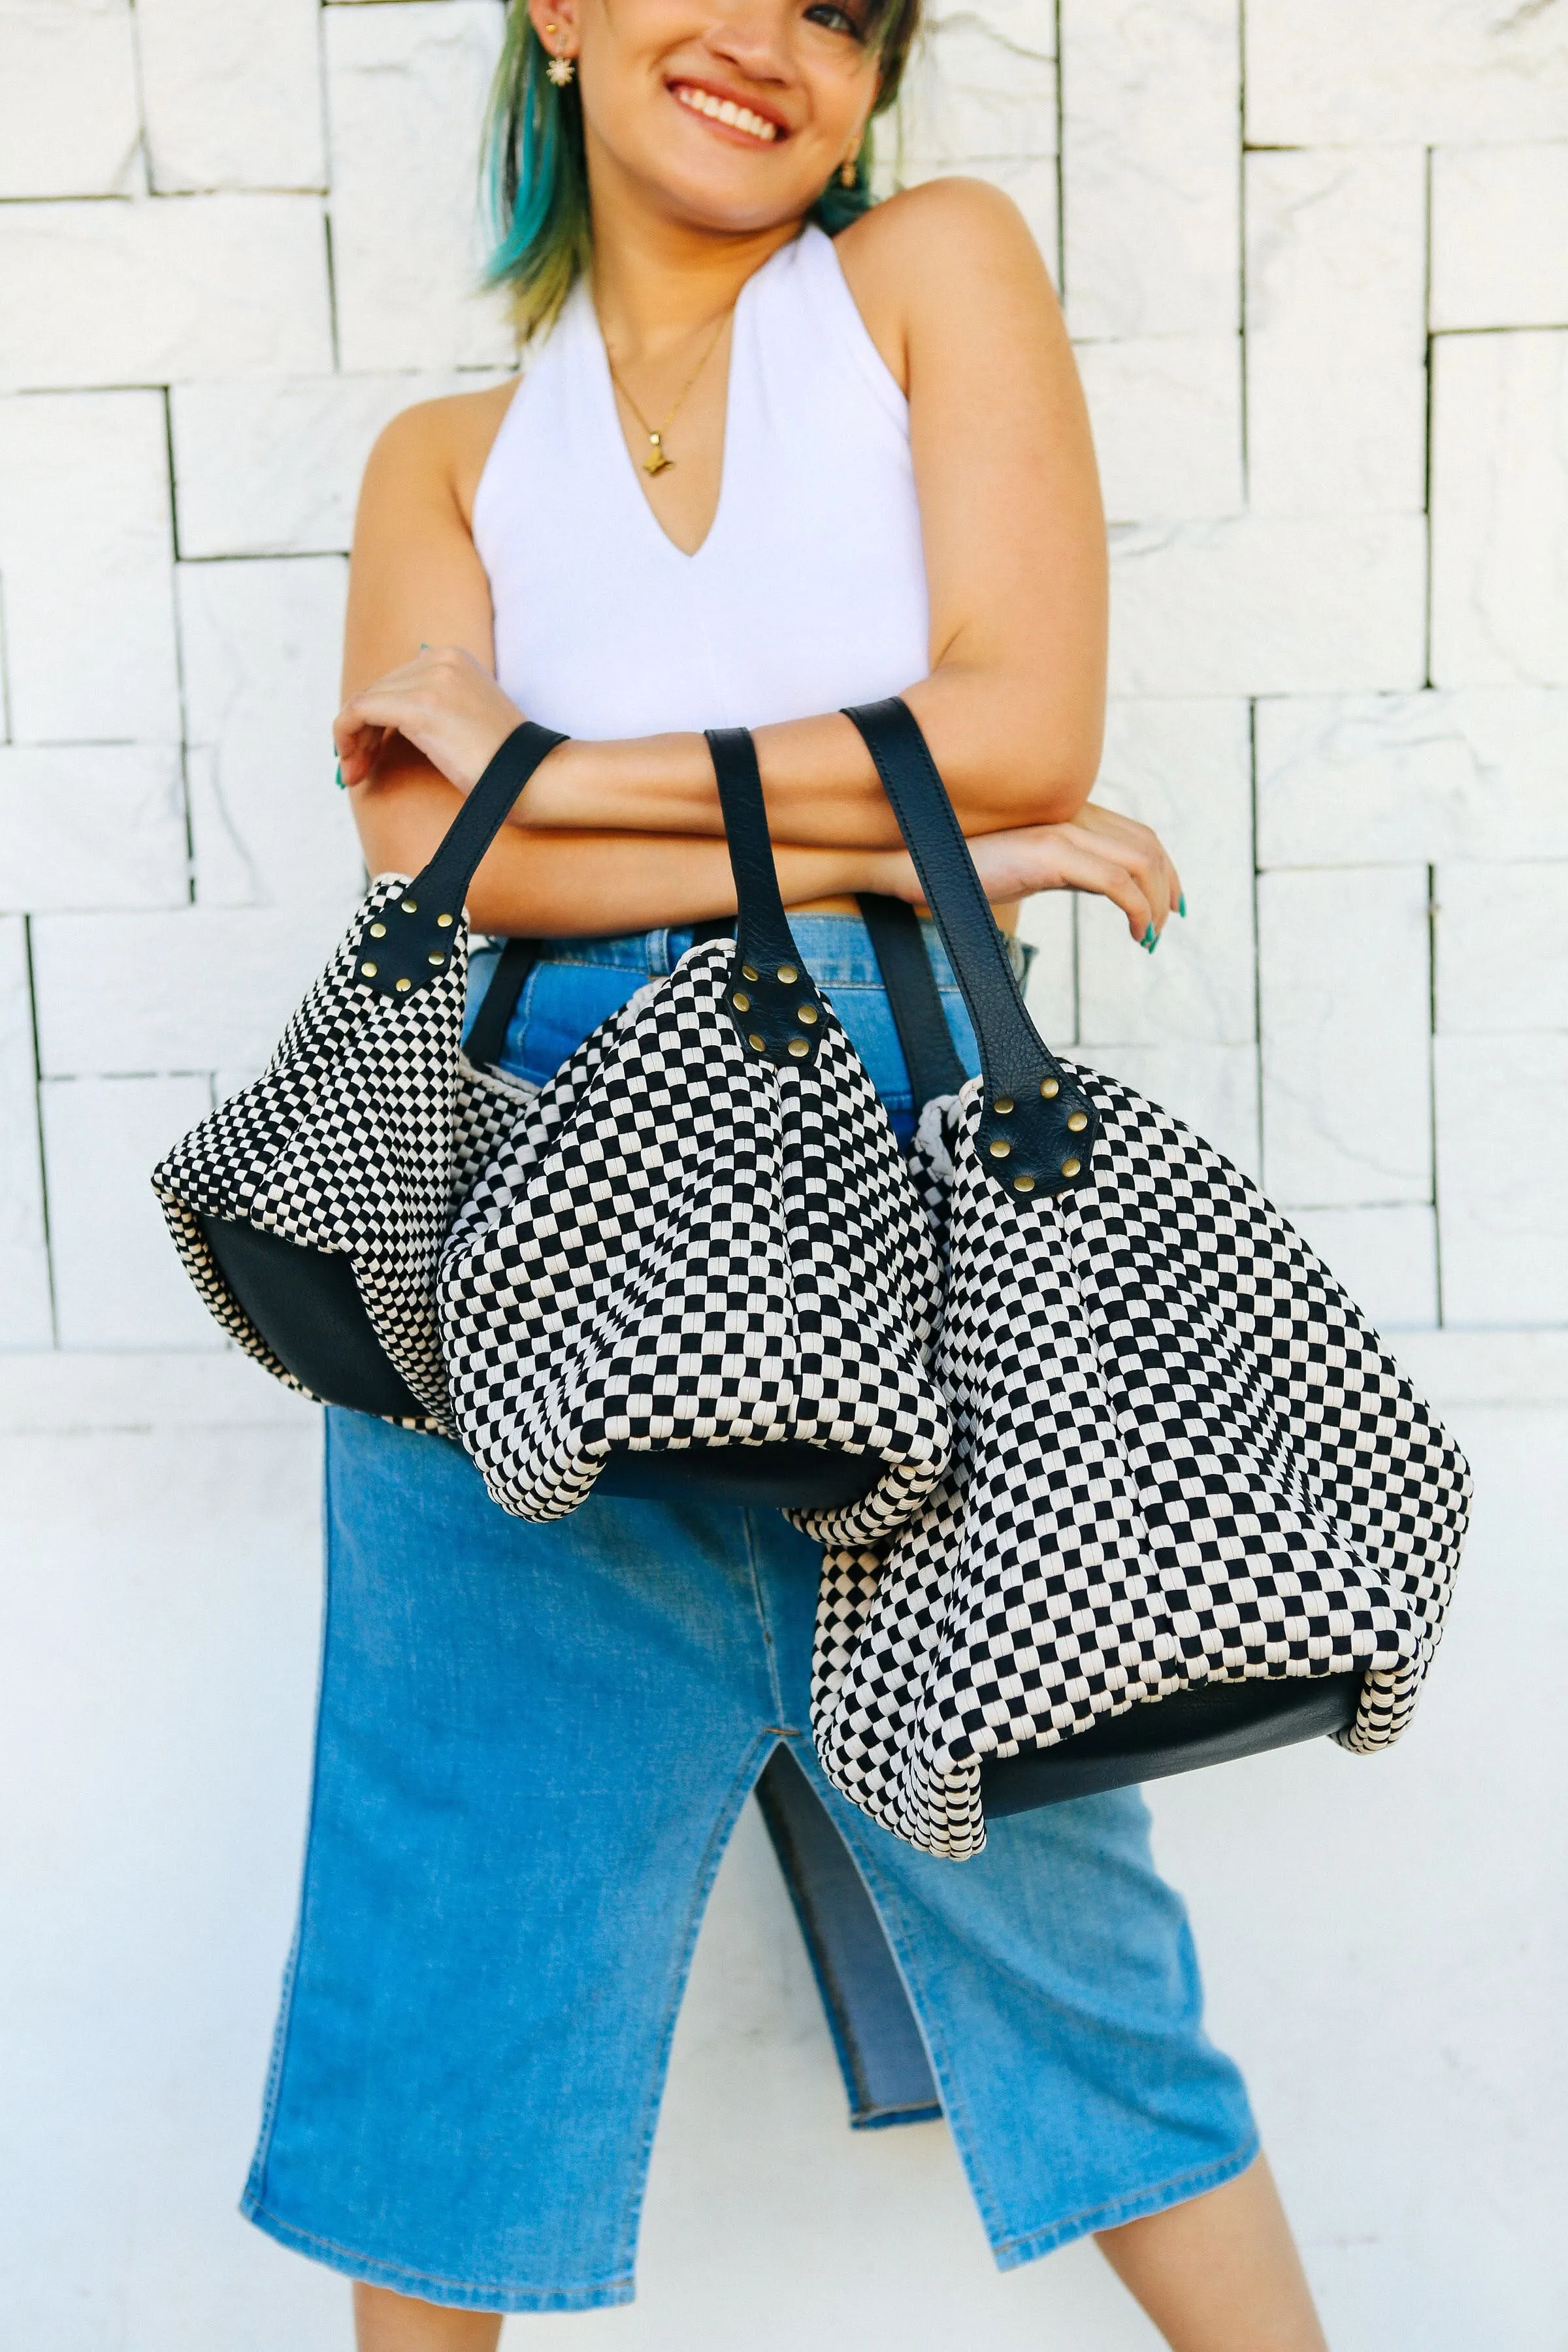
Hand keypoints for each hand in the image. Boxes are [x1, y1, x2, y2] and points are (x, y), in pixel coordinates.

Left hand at [333, 645, 523, 792]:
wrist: (535, 776)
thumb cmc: (505, 761)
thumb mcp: (468, 716)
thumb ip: (435, 703)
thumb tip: (389, 714)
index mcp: (453, 657)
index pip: (395, 682)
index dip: (374, 719)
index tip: (368, 751)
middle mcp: (440, 659)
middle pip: (378, 690)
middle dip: (359, 731)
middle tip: (355, 768)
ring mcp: (431, 680)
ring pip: (365, 701)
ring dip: (351, 739)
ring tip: (354, 772)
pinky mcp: (420, 706)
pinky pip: (360, 712)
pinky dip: (346, 736)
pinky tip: (352, 764)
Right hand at [869, 803, 1182, 945]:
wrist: (909, 858)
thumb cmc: (952, 865)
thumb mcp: (1016, 863)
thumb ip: (1051, 864)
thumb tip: (1078, 882)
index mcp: (1064, 812)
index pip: (1133, 833)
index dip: (1162, 867)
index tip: (1168, 902)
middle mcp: (1069, 814)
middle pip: (1145, 845)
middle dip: (1167, 885)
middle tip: (1167, 922)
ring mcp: (1061, 831)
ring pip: (1139, 863)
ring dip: (1155, 903)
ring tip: (1149, 936)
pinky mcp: (1050, 853)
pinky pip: (1116, 883)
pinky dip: (1137, 910)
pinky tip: (1135, 934)